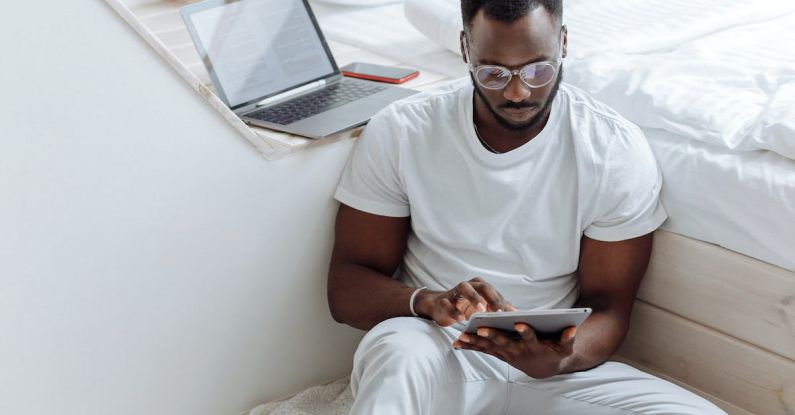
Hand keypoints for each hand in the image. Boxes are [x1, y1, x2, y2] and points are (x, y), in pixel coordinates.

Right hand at [413, 277, 515, 326]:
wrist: (439, 306)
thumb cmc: (465, 307)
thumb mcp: (481, 307)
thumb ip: (497, 307)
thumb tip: (516, 312)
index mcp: (479, 285)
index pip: (494, 291)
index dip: (502, 301)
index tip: (510, 314)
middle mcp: (468, 285)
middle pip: (482, 286)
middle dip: (492, 298)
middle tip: (499, 311)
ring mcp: (455, 291)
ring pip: (464, 289)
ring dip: (474, 298)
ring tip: (481, 310)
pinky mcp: (443, 300)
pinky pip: (449, 304)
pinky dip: (455, 311)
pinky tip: (461, 319)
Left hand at [453, 323, 576, 378]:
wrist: (543, 368)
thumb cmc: (555, 352)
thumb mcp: (565, 347)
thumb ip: (568, 337)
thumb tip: (573, 328)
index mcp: (534, 345)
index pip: (530, 337)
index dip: (526, 331)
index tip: (520, 323)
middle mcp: (518, 350)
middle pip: (504, 342)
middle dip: (493, 335)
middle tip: (481, 328)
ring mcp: (506, 353)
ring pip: (489, 347)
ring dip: (475, 342)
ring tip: (461, 336)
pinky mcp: (498, 353)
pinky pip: (482, 350)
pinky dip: (469, 347)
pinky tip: (456, 343)